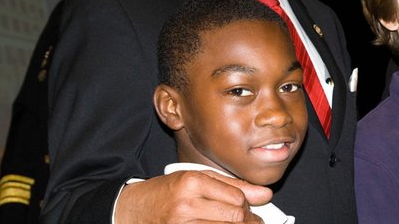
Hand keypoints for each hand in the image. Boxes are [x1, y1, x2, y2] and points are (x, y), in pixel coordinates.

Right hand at [115, 169, 272, 222]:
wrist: (132, 210)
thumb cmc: (166, 192)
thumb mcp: (197, 179)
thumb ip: (232, 185)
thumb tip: (266, 194)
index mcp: (192, 182)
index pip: (236, 198)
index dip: (248, 206)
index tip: (251, 210)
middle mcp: (186, 204)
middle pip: (234, 217)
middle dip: (248, 222)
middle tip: (253, 222)